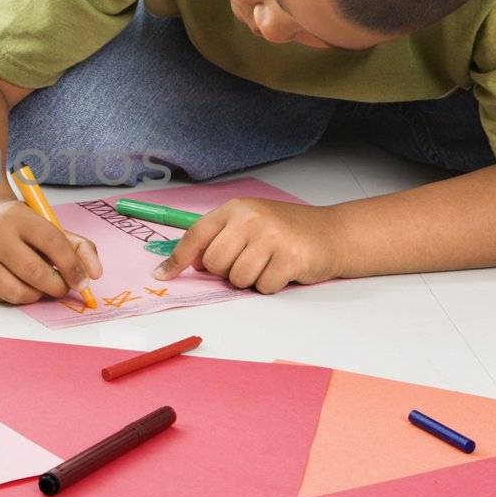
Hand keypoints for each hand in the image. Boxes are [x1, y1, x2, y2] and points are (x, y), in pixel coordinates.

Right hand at [0, 200, 102, 304]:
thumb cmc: (18, 229)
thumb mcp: (46, 228)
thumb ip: (78, 247)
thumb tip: (95, 274)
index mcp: (18, 217)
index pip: (54, 243)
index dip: (73, 267)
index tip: (82, 282)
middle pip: (37, 272)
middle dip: (58, 287)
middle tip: (62, 288)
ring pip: (19, 292)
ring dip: (38, 296)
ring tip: (38, 286)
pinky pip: (2, 300)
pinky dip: (16, 297)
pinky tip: (15, 283)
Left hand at [151, 198, 343, 293]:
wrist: (332, 233)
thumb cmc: (285, 231)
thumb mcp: (249, 223)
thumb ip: (219, 238)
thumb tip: (182, 264)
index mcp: (236, 209)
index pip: (196, 235)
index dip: (177, 259)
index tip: (163, 275)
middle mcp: (251, 218)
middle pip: (214, 263)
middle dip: (227, 271)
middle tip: (248, 261)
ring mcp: (271, 237)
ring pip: (237, 279)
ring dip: (251, 280)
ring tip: (268, 264)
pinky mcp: (290, 258)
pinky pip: (263, 287)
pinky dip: (271, 285)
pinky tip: (283, 270)